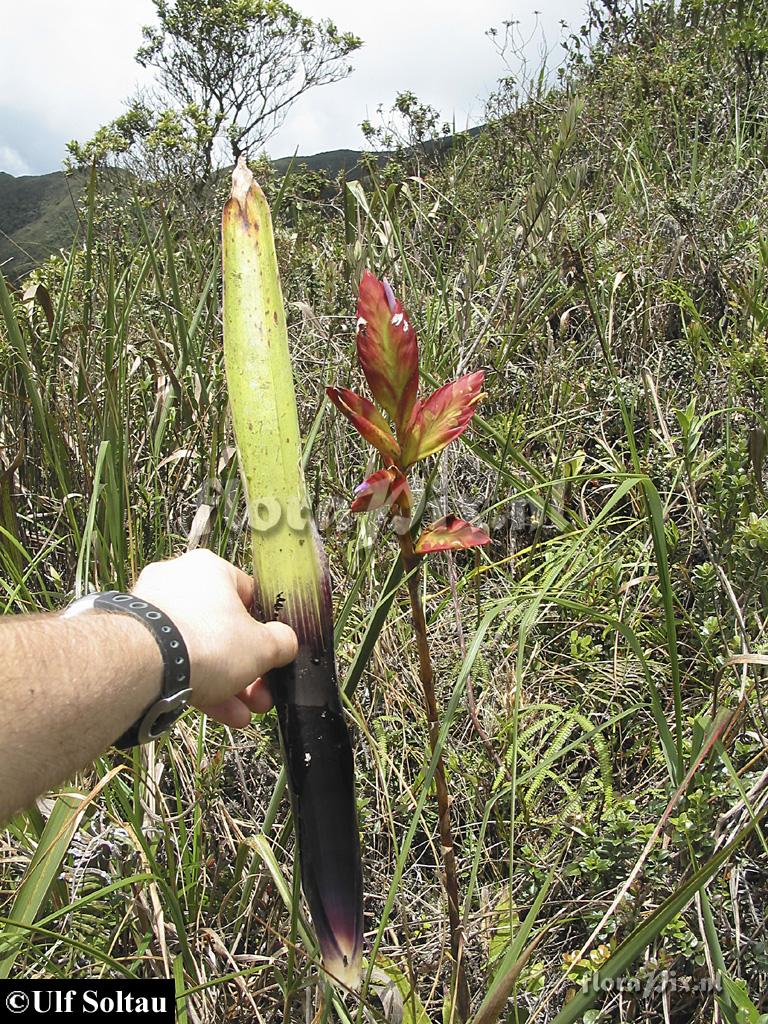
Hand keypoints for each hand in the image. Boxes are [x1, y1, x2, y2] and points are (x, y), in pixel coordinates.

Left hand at [132, 549, 296, 727]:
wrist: (144, 666)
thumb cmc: (208, 642)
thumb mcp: (263, 645)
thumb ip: (282, 642)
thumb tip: (287, 643)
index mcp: (210, 569)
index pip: (248, 594)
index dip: (266, 628)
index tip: (273, 654)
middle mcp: (177, 582)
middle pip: (224, 629)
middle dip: (248, 668)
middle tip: (262, 693)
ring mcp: (153, 612)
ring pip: (200, 650)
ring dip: (227, 683)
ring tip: (246, 713)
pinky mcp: (135, 641)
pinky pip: (175, 663)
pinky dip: (198, 685)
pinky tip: (222, 714)